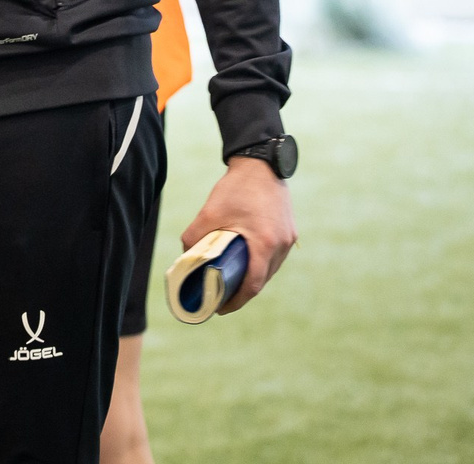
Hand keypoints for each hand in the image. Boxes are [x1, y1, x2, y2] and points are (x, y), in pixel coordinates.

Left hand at [180, 156, 295, 312]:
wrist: (261, 164)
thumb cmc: (236, 188)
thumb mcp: (209, 213)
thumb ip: (194, 236)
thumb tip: (185, 256)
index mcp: (265, 244)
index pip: (253, 285)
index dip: (236, 300)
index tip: (221, 308)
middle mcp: (281, 245)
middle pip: (262, 279)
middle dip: (241, 292)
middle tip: (220, 298)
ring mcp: (288, 239)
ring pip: (270, 269)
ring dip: (252, 278)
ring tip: (230, 283)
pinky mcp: (289, 232)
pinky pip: (274, 257)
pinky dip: (260, 264)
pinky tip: (245, 263)